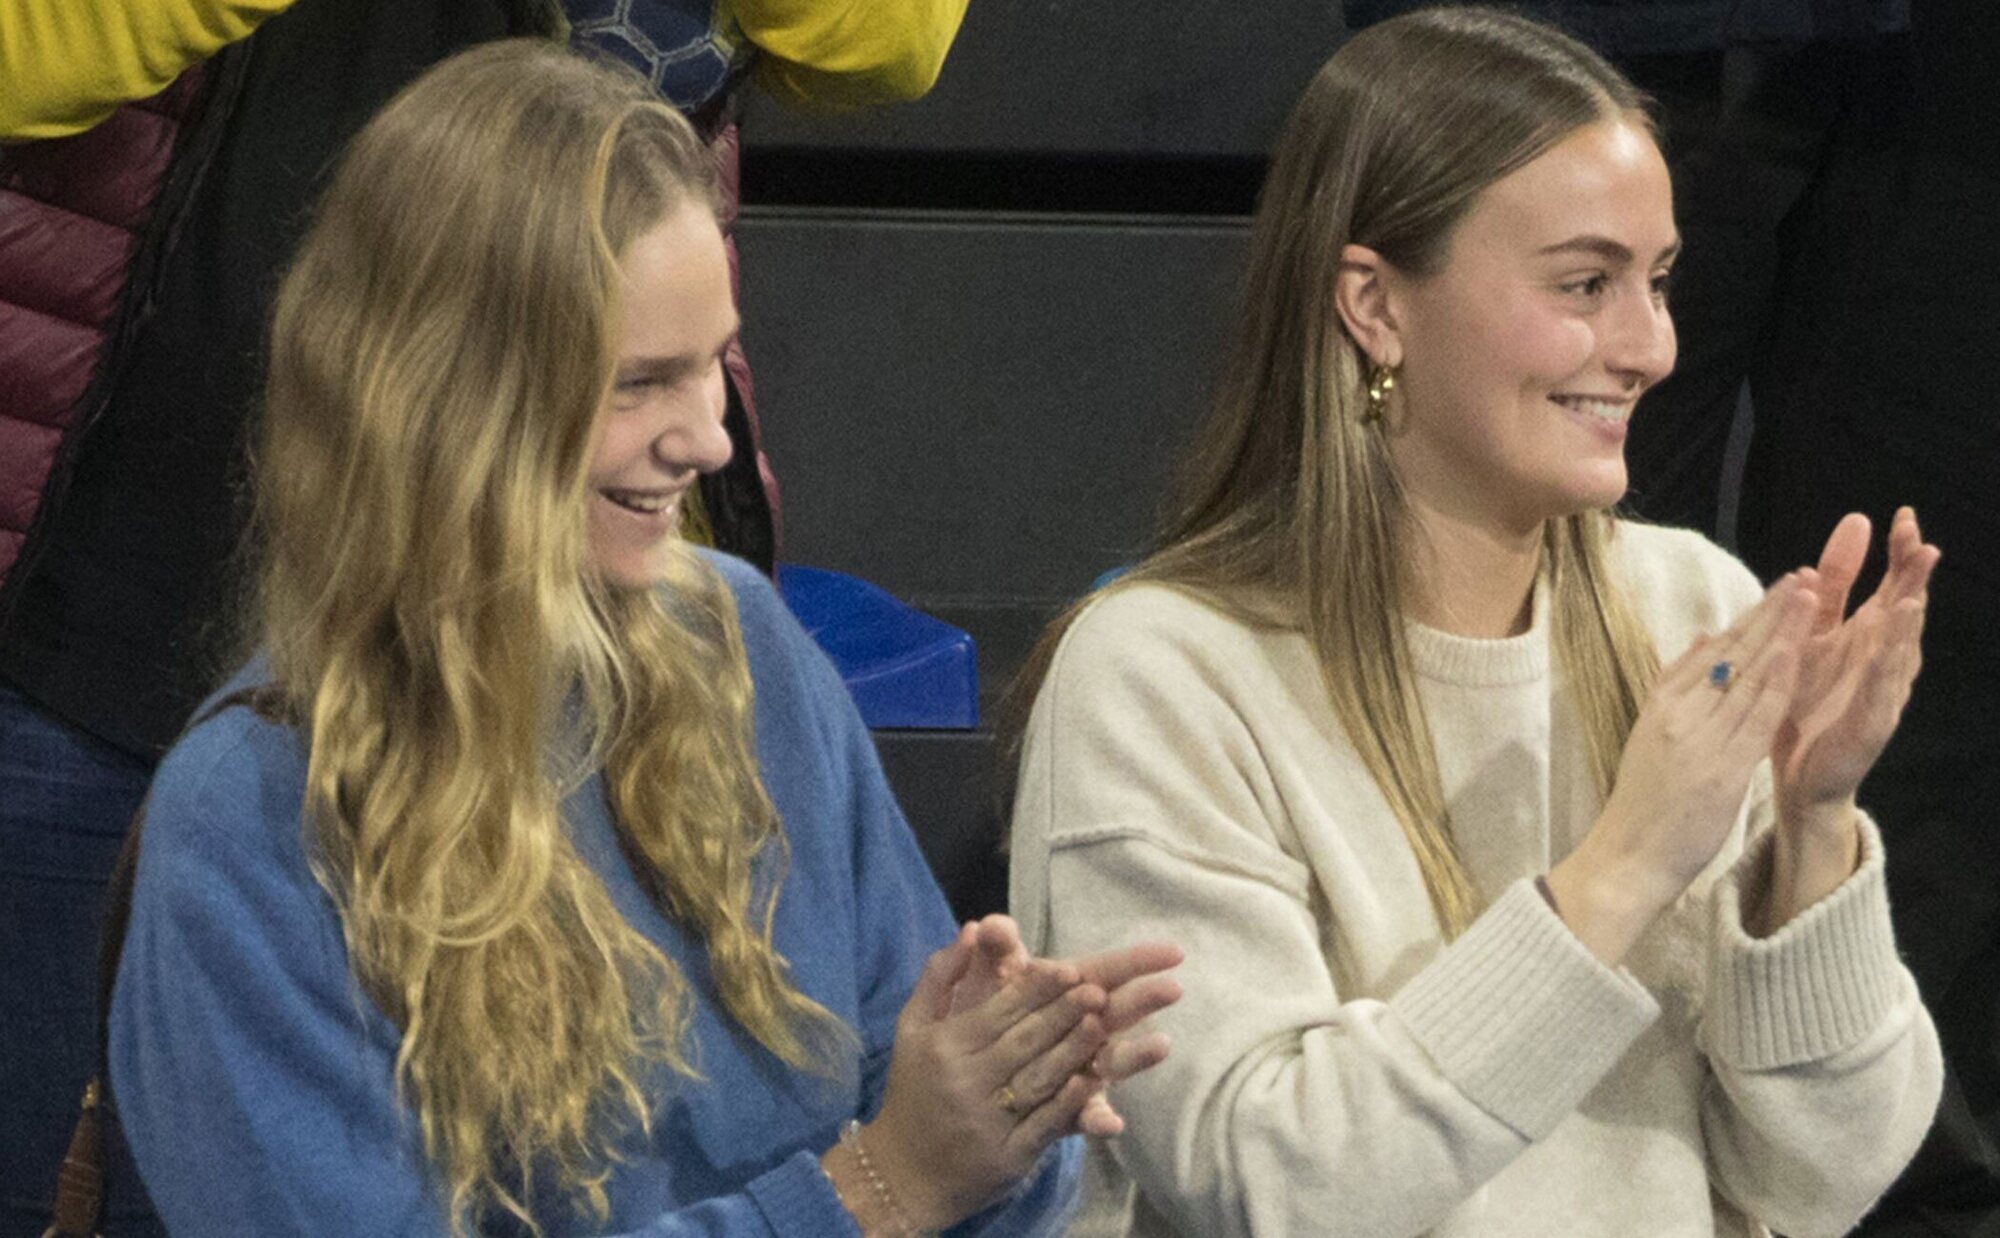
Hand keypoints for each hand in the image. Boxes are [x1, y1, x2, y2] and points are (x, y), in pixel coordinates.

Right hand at [854, 933, 1110, 1227]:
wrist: (902, 1174)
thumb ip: (939, 977)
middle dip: (1062, 1013)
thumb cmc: (912, 1092)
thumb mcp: (911, 1029)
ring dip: (1073, 1050)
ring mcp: (987, 1122)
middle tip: (1098, 989)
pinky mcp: (1008, 1156)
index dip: (1035, 990)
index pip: (998, 1012)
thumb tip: (970, 928)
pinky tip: (1092, 1082)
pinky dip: (1068, 1103)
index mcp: (945, 1047)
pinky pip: (1043, 1123)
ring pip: (1037, 1078)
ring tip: (1102, 1024)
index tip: (1068, 969)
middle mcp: (965, 1082)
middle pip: (1023, 1041)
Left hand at [948, 915, 1182, 1135]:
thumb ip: (995, 954)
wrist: (965, 1073)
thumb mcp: (987, 982)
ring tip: (1160, 1047)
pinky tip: (1109, 1125)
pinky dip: (1098, 1119)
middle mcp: (1081, 1030)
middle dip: (1143, 1000)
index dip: (1138, 960)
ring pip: (1111, 1063)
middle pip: (1117, 1012)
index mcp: (1066, 992)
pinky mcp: (1066, 1110)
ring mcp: (1079, 1070)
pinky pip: (1085, 1117)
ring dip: (1135, 1057)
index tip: (1173, 952)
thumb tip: (992, 926)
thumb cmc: (982, 1016)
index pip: (1108, 972)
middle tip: (1172, 989)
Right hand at [1549, 571, 1817, 962]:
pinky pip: (1756, 718)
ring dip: (1782, 634)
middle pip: (1732, 653)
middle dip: (1771, 612)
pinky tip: (1796, 653)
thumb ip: (1677, 689)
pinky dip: (1777, 683)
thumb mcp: (1650, 738)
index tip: (1779, 589)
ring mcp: (1700, 739)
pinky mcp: (1721, 768)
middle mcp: (1680, 714)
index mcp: (1661, 707)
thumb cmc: (1640, 808)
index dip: (1748, 618)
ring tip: (1809, 597)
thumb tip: (1703, 640)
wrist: (1626, 858)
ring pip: (1748, 676)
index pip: (1711, 651)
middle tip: (1804, 576)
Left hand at [1776, 508, 1938, 821]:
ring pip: (1899, 652)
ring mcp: (1883, 693)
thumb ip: (1830, 587)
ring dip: (1906, 625)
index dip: (1900, 554)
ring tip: (1910, 594)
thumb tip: (1849, 530)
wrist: (1801, 774)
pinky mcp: (1871, 724)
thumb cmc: (1811, 702)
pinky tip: (1890, 651)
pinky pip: (1880, 693)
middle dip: (1913, 580)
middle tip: (1922, 542)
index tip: (1903, 515)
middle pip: (1905, 611)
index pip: (1891, 585)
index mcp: (1868, 637)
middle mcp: (1883, 660)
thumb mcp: (1814, 634)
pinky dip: (1886, 670)